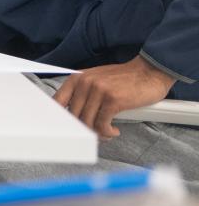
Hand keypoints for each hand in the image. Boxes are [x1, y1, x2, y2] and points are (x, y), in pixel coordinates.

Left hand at [53, 55, 175, 139]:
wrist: (148, 72)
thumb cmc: (122, 79)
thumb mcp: (95, 80)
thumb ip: (82, 94)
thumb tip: (72, 116)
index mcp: (76, 78)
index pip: (58, 101)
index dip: (60, 118)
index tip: (68, 128)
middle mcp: (84, 83)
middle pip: (73, 116)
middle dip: (84, 128)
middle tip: (95, 133)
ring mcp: (98, 90)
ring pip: (87, 122)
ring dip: (97, 133)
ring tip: (106, 133)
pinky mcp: (113, 100)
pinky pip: (102, 125)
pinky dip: (107, 133)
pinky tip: (114, 131)